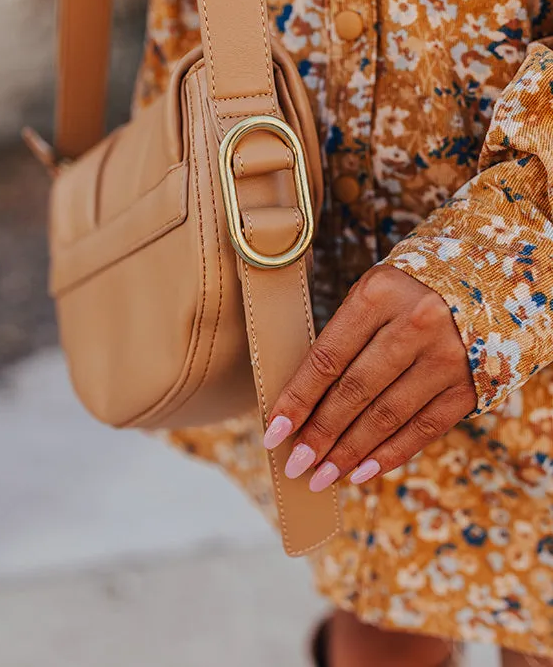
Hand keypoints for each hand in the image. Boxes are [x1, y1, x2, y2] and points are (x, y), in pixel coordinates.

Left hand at [263, 265, 475, 491]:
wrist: (484, 281)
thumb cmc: (408, 290)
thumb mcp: (372, 292)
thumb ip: (342, 336)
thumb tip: (302, 401)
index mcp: (379, 294)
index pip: (328, 358)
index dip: (298, 399)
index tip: (274, 432)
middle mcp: (416, 323)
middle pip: (355, 391)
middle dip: (320, 434)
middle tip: (295, 464)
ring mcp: (447, 356)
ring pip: (387, 415)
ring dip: (349, 452)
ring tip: (322, 476)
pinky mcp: (469, 384)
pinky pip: (423, 428)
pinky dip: (391, 454)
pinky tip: (363, 471)